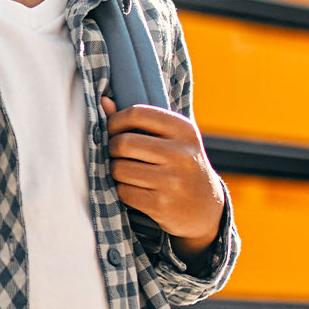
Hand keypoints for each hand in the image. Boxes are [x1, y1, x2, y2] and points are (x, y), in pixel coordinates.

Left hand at [102, 96, 224, 255]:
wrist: (205, 207)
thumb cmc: (179, 164)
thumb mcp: (170, 138)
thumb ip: (138, 120)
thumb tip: (103, 101)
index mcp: (184, 130)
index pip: (137, 113)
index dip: (115, 121)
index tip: (114, 130)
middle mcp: (181, 153)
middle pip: (122, 143)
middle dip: (113, 149)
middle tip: (120, 155)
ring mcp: (173, 180)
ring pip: (119, 168)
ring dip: (117, 171)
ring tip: (130, 173)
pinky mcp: (161, 204)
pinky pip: (123, 191)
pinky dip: (123, 190)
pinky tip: (137, 189)